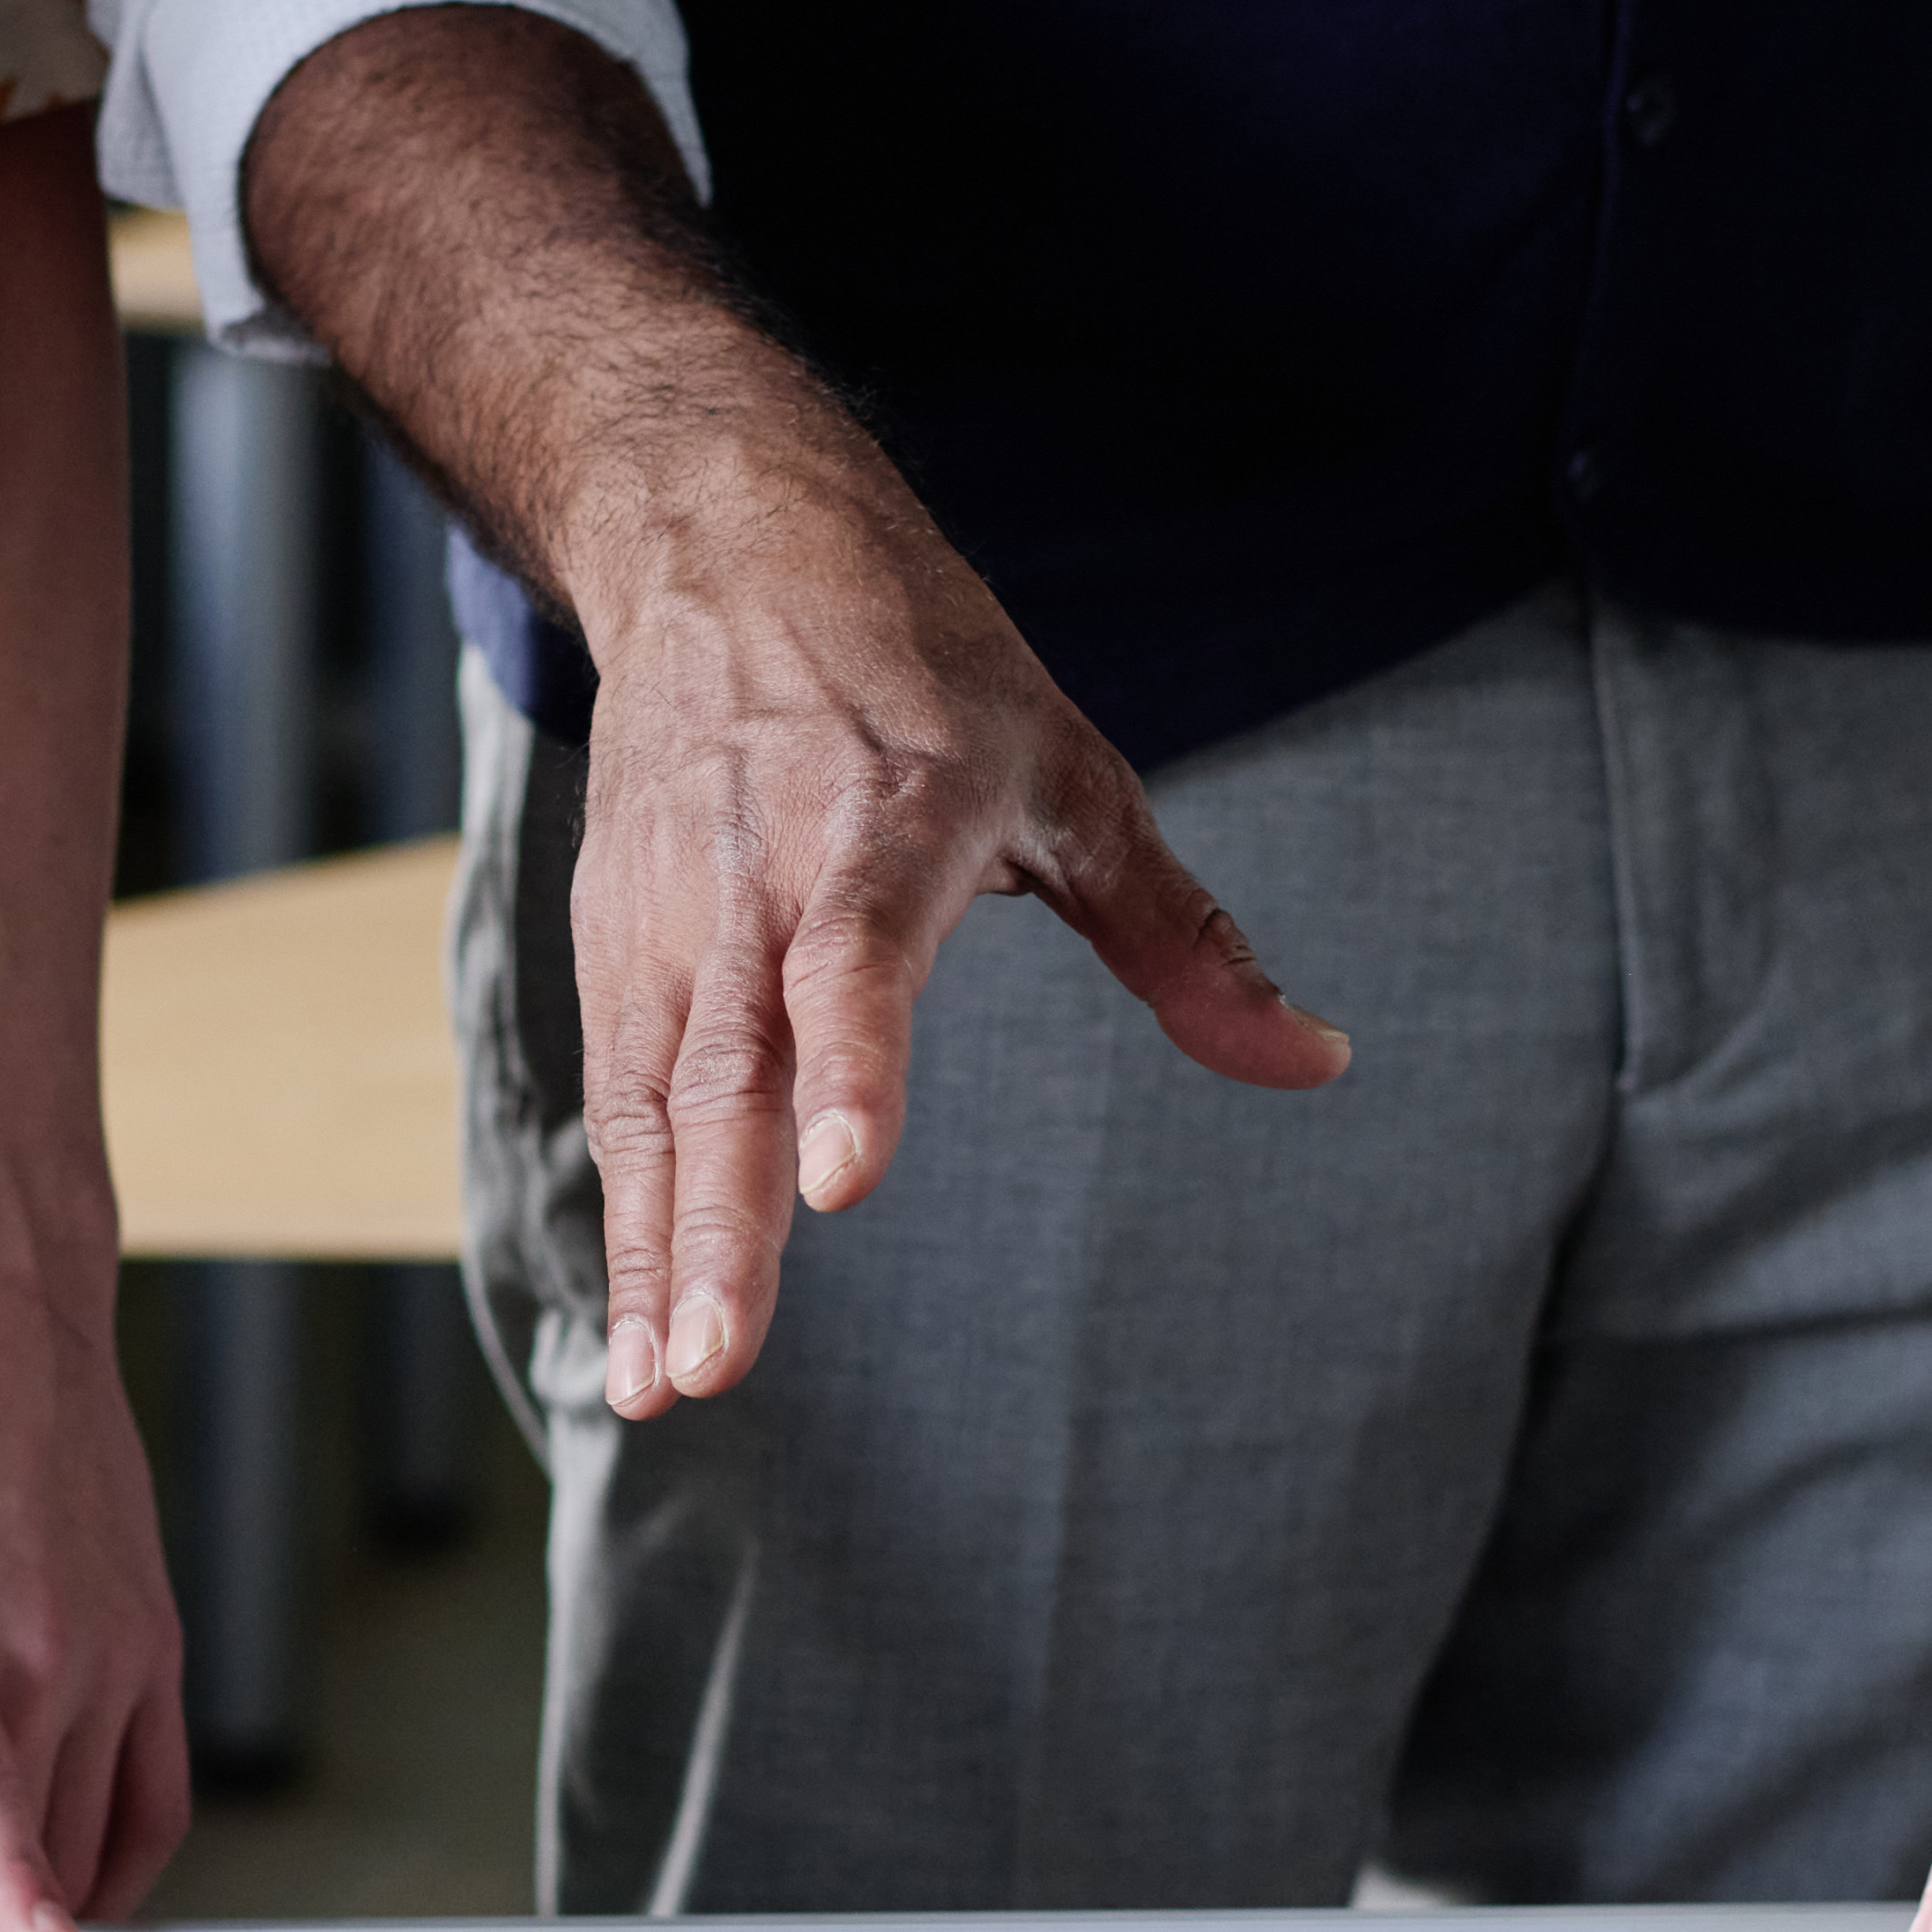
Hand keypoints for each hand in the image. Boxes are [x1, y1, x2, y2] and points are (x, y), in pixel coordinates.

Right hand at [558, 423, 1343, 1412]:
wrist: (724, 541)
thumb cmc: (924, 665)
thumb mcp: (1076, 774)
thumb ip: (1184, 937)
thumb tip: (1317, 1060)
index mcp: (886, 824)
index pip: (855, 961)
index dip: (850, 1069)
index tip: (846, 1182)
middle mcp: (759, 878)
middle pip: (728, 1069)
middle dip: (718, 1227)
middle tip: (712, 1367)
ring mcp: (670, 914)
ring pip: (653, 1104)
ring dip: (654, 1254)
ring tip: (662, 1390)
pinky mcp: (614, 941)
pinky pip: (616, 1099)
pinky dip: (624, 1218)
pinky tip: (641, 1338)